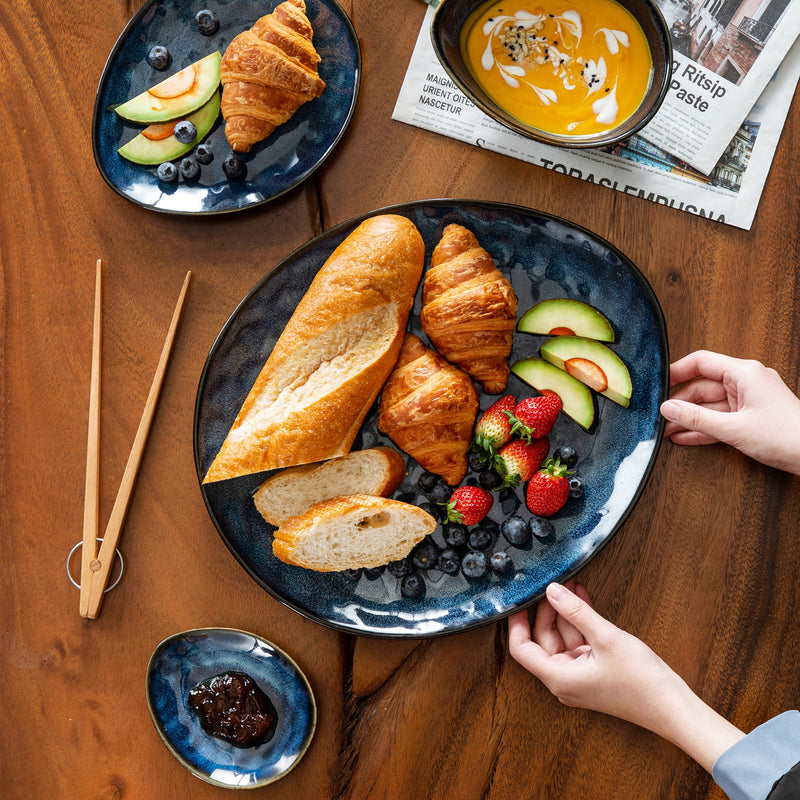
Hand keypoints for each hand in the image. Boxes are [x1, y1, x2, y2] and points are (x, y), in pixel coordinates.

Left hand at [508, 581, 676, 724]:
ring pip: (562, 639)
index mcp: (558, 678)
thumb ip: (576, 612)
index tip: (517, 602)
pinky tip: (583, 600)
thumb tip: (552, 590)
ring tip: (571, 585)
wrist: (673, 708)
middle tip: (554, 585)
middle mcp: (564, 680)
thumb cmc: (641, 681)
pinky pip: (579, 643)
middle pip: (543, 640)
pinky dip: (580, 623)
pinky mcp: (594, 672)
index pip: (522, 649)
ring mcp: (579, 677)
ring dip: (566, 613)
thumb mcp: (606, 638)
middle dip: (548, 610)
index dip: (517, 624)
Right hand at [660, 350, 799, 474]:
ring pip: (710, 405)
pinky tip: (686, 436)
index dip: (677, 372)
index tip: (659, 384)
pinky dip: (704, 427)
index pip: (701, 362)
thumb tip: (668, 409)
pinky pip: (721, 417)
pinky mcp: (752, 416)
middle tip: (660, 416)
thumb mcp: (733, 428)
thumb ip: (696, 418)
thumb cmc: (787, 436)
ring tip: (667, 430)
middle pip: (703, 386)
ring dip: (690, 418)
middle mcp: (747, 381)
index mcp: (744, 373)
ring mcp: (750, 399)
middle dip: (680, 403)